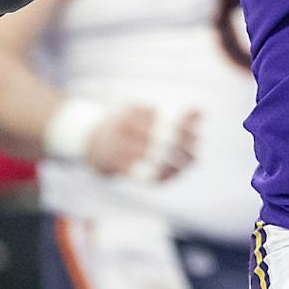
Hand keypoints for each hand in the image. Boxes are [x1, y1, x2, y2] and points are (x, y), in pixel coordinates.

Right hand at [85, 105, 199, 181]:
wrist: (86, 138)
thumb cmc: (125, 124)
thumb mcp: (145, 113)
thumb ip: (173, 114)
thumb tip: (201, 112)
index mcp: (135, 111)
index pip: (168, 122)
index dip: (187, 132)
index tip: (198, 137)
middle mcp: (126, 128)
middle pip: (165, 142)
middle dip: (185, 151)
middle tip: (195, 156)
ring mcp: (119, 148)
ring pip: (156, 160)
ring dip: (176, 166)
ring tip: (186, 167)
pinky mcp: (115, 165)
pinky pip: (144, 175)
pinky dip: (161, 177)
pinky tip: (171, 175)